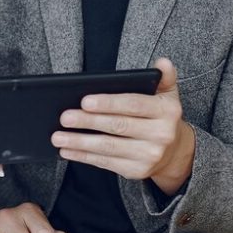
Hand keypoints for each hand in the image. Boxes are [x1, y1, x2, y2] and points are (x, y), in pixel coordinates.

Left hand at [50, 57, 195, 194]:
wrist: (175, 152)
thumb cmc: (160, 116)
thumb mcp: (167, 94)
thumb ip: (164, 76)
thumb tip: (162, 62)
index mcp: (167, 111)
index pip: (133, 105)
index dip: (108, 103)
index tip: (85, 101)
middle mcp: (161, 135)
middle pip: (117, 126)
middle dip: (87, 121)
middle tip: (64, 117)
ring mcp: (149, 155)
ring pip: (108, 147)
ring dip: (80, 142)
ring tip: (58, 136)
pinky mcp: (136, 171)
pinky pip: (106, 163)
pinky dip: (84, 156)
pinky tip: (67, 150)